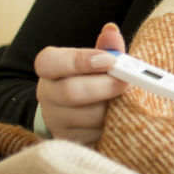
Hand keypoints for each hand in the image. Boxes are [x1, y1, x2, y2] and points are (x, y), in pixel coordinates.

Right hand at [34, 23, 127, 144]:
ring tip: (124, 102)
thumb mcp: (98, 61)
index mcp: (50, 68)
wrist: (78, 112)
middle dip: (105, 87)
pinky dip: (111, 128)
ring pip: (85, 118)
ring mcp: (55, 121)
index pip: (51, 62)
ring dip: (111, 110)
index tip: (110, 60)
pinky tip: (119, 119)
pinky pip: (93, 137)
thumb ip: (106, 48)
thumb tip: (112, 31)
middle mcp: (46, 94)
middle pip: (71, 92)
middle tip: (127, 83)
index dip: (80, 61)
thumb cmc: (91, 79)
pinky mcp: (69, 141)